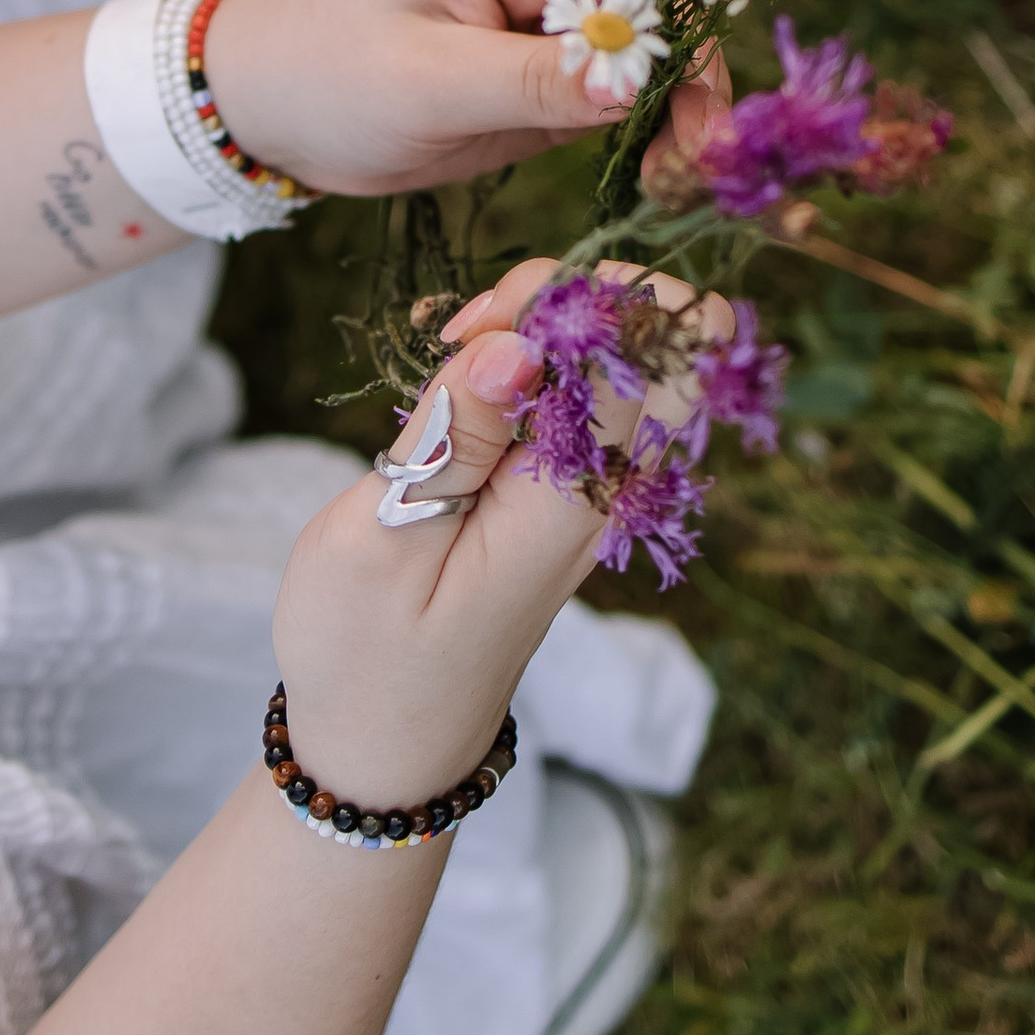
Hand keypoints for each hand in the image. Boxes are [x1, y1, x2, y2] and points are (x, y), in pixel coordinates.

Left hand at [207, 0, 742, 199]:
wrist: (266, 104)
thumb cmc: (323, 74)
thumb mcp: (426, 85)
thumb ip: (536, 82)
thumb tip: (641, 84)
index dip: (677, 27)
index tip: (693, 117)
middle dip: (690, 78)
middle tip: (697, 168)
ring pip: (660, 44)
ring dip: (680, 110)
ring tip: (680, 182)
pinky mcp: (554, 51)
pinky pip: (629, 81)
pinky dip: (651, 126)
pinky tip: (658, 174)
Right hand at [274, 262, 726, 803]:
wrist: (391, 741)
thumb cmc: (364, 651)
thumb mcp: (375, 544)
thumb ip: (453, 436)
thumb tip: (521, 344)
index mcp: (572, 498)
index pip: (650, 344)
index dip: (564, 300)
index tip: (470, 337)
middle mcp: (611, 485)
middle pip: (670, 329)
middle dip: (574, 293)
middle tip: (472, 336)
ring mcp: (604, 485)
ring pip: (634, 347)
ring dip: (548, 320)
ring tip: (455, 363)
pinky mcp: (579, 485)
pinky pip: (596, 384)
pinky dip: (538, 356)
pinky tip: (468, 387)